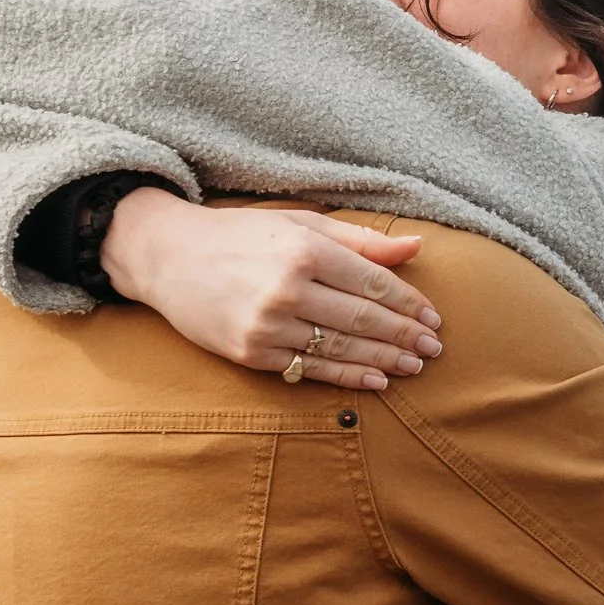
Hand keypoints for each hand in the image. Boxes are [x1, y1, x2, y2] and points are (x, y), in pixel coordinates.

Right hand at [100, 189, 443, 390]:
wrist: (168, 257)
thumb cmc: (241, 235)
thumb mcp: (299, 223)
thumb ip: (359, 240)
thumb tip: (416, 248)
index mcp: (303, 249)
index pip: (372, 283)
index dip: (408, 303)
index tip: (433, 317)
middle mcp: (287, 288)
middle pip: (362, 320)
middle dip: (404, 336)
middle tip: (435, 348)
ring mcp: (267, 324)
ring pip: (340, 349)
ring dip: (384, 360)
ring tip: (414, 365)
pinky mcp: (250, 352)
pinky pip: (310, 368)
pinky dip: (347, 377)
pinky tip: (376, 381)